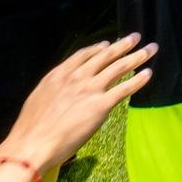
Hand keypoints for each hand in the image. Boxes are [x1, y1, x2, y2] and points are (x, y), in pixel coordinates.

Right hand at [3, 34, 156, 167]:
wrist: (33, 144)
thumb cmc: (31, 128)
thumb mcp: (39, 97)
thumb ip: (54, 88)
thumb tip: (62, 90)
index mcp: (60, 74)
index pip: (84, 54)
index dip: (98, 47)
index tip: (107, 43)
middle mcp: (77, 77)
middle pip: (106, 56)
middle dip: (123, 45)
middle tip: (136, 37)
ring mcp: (90, 89)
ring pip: (119, 67)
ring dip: (137, 56)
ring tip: (150, 50)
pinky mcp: (101, 105)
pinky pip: (124, 89)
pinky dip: (138, 80)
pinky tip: (147, 74)